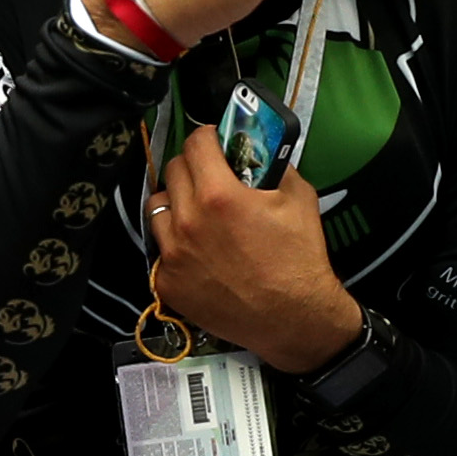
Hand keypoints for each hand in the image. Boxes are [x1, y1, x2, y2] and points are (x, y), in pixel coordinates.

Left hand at [147, 134, 360, 370]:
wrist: (293, 318)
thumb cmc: (300, 259)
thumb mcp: (299, 198)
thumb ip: (274, 166)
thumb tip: (259, 151)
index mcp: (219, 195)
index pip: (195, 144)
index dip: (206, 137)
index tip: (214, 142)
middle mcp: (188, 220)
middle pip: (172, 171)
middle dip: (192, 166)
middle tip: (209, 176)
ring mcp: (173, 254)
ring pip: (157, 207)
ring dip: (176, 202)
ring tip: (197, 213)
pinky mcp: (167, 282)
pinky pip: (160, 248)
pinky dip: (175, 243)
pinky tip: (197, 250)